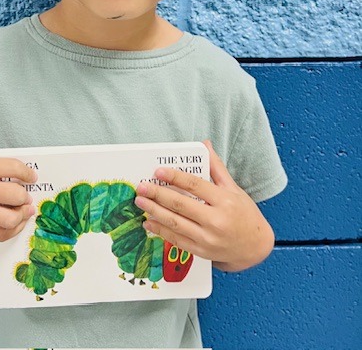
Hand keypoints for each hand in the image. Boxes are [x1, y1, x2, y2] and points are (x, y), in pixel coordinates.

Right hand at [0, 148, 37, 244]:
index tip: (32, 176)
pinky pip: (1, 234)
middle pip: (14, 195)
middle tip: (26, 193)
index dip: (27, 172)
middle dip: (25, 194)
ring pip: (9, 219)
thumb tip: (16, 167)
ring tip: (24, 209)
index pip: (12, 167)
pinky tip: (17, 221)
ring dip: (22, 214)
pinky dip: (13, 230)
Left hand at [134, 141, 274, 271]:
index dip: (175, 177)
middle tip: (142, 187)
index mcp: (224, 200)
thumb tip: (204, 144)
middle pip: (181, 205)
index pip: (195, 185)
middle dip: (157, 195)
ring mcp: (208, 238)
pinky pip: (177, 240)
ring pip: (175, 223)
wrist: (255, 247)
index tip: (158, 171)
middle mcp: (216, 220)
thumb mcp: (234, 188)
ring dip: (154, 212)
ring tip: (140, 203)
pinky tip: (149, 222)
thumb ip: (216, 167)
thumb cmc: (244, 214)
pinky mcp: (202, 252)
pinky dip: (161, 231)